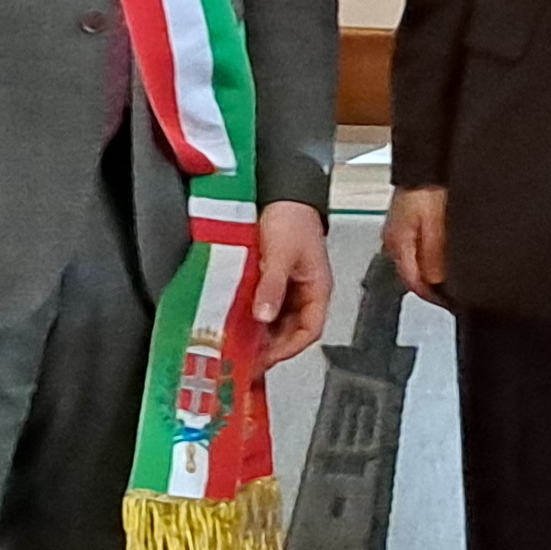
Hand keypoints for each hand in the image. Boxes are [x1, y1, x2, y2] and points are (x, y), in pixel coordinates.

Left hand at [245, 200, 333, 369]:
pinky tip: (233, 320)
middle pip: (289, 331)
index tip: (265, 357)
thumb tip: (263, 316)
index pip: (309, 330)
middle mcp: (303, 293)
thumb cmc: (292, 219)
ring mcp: (286, 288)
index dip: (289, 348)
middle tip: (243, 356)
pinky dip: (248, 316)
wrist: (280, 192)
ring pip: (273, 321)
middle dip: (268, 346)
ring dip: (256, 332)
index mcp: (317, 289)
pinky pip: (261, 306)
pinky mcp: (269, 281)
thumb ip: (273, 286)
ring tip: (234, 342)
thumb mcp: (282, 255)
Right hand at [382, 184, 446, 304]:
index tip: (448, 302)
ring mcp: (397, 230)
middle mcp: (393, 239)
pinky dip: (428, 254)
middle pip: (412, 274)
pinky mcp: (404, 221)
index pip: (413, 282)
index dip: (432, 296)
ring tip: (450, 276)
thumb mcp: (435, 224)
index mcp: (398, 243)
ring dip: (430, 270)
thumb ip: (435, 254)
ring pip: (414, 261)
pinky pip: (416, 247)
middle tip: (452, 293)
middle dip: (432, 285)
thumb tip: (438, 280)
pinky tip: (441, 253)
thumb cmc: (427, 188)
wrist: (424, 162)